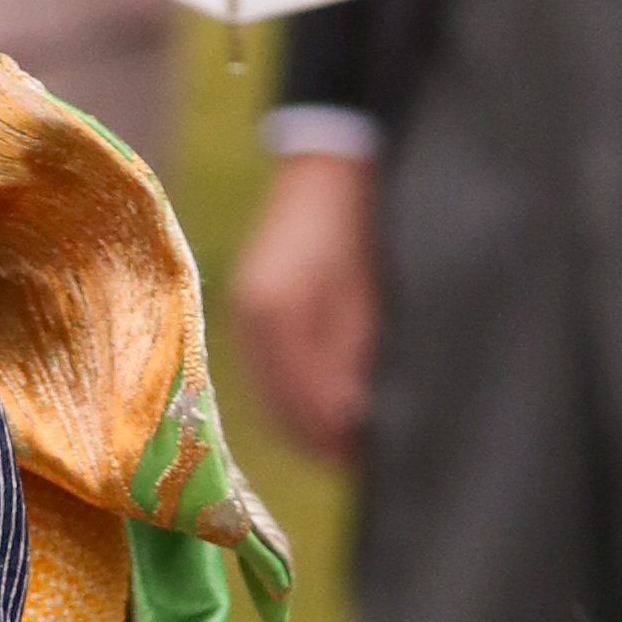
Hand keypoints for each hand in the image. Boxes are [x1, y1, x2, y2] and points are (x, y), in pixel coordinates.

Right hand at [231, 145, 379, 467]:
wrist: (334, 160)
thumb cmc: (365, 219)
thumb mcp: (374, 290)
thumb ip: (359, 355)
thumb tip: (356, 421)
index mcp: (277, 313)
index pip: (304, 405)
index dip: (339, 440)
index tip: (376, 461)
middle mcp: (251, 321)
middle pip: (282, 411)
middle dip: (323, 440)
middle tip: (370, 459)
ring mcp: (246, 319)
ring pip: (273, 400)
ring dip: (310, 424)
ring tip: (355, 439)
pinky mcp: (253, 316)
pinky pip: (270, 377)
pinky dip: (299, 399)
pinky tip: (332, 405)